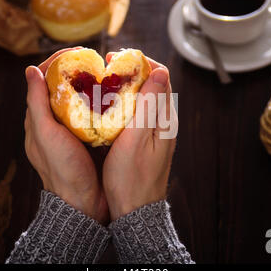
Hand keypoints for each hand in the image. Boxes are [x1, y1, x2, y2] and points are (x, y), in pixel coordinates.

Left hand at [24, 47, 108, 224]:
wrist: (82, 202)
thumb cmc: (61, 169)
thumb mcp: (46, 134)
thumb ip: (37, 104)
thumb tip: (30, 70)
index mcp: (38, 118)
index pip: (44, 80)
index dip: (59, 63)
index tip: (78, 54)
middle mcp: (53, 121)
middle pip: (63, 87)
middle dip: (78, 71)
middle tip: (97, 62)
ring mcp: (71, 130)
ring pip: (80, 99)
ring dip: (92, 85)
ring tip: (108, 74)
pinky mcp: (88, 138)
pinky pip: (93, 114)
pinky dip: (102, 102)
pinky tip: (115, 97)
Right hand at [102, 54, 177, 220]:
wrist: (135, 211)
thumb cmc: (132, 179)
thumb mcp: (137, 140)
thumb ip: (148, 106)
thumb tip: (160, 73)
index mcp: (165, 119)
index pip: (161, 77)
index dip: (142, 62)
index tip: (119, 59)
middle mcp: (164, 122)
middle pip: (153, 84)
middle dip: (133, 71)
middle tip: (108, 68)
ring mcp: (155, 131)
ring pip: (144, 97)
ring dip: (128, 85)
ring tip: (105, 81)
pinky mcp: (146, 139)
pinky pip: (138, 111)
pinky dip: (125, 101)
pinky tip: (108, 104)